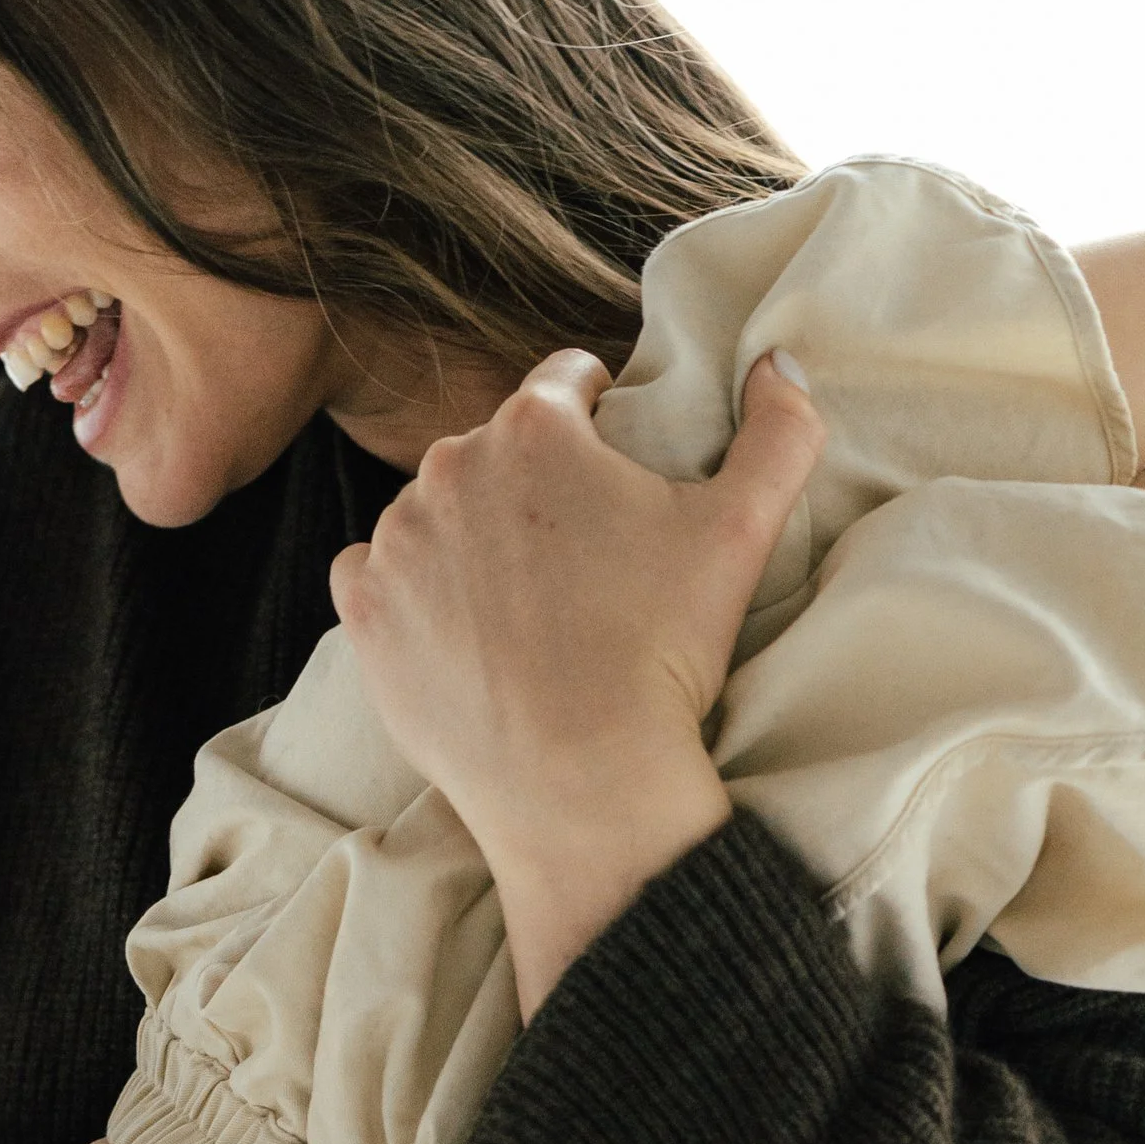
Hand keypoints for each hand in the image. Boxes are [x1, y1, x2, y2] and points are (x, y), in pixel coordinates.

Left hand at [329, 344, 825, 1009]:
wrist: (580, 780)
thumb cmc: (661, 654)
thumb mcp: (743, 531)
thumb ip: (778, 432)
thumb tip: (779, 363)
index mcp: (533, 428)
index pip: (564, 383)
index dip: (597, 419)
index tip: (611, 472)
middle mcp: (449, 467)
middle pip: (496, 450)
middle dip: (532, 488)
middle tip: (575, 562)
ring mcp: (398, 541)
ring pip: (436, 511)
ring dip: (469, 538)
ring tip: (522, 608)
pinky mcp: (365, 611)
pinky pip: (375, 573)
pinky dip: (411, 593)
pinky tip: (459, 629)